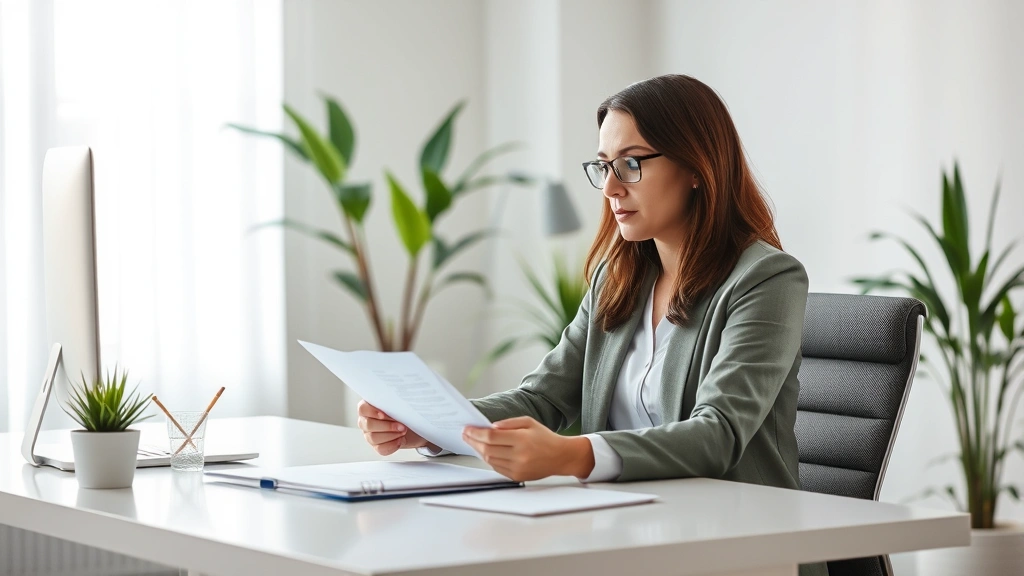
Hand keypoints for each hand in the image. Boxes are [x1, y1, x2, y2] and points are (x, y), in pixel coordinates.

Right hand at [357, 400, 432, 454]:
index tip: (384, 414)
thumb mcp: (402, 403)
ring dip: (391, 435)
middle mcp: (366, 421)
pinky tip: (400, 440)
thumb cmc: (405, 412)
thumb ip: (395, 401)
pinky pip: (380, 449)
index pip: (362, 408)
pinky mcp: (377, 446)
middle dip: (387, 425)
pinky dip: (392, 445)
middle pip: (368, 425)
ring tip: (403, 431)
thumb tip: (400, 400)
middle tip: (402, 425)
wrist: (415, 426)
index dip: (372, 412)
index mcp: (369, 407)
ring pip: (373, 437)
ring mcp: (370, 434)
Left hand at [462, 416, 594, 481]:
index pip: (491, 437)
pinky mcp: (517, 476)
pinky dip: (489, 459)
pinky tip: (487, 451)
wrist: (560, 457)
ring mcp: (518, 468)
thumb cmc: (545, 437)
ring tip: (474, 442)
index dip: (476, 433)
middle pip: (487, 449)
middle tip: (466, 435)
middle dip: (473, 441)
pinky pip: (497, 468)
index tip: (467, 429)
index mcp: (522, 439)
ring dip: (480, 450)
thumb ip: (508, 423)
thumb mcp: (529, 422)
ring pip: (490, 460)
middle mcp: (519, 455)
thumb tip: (490, 427)